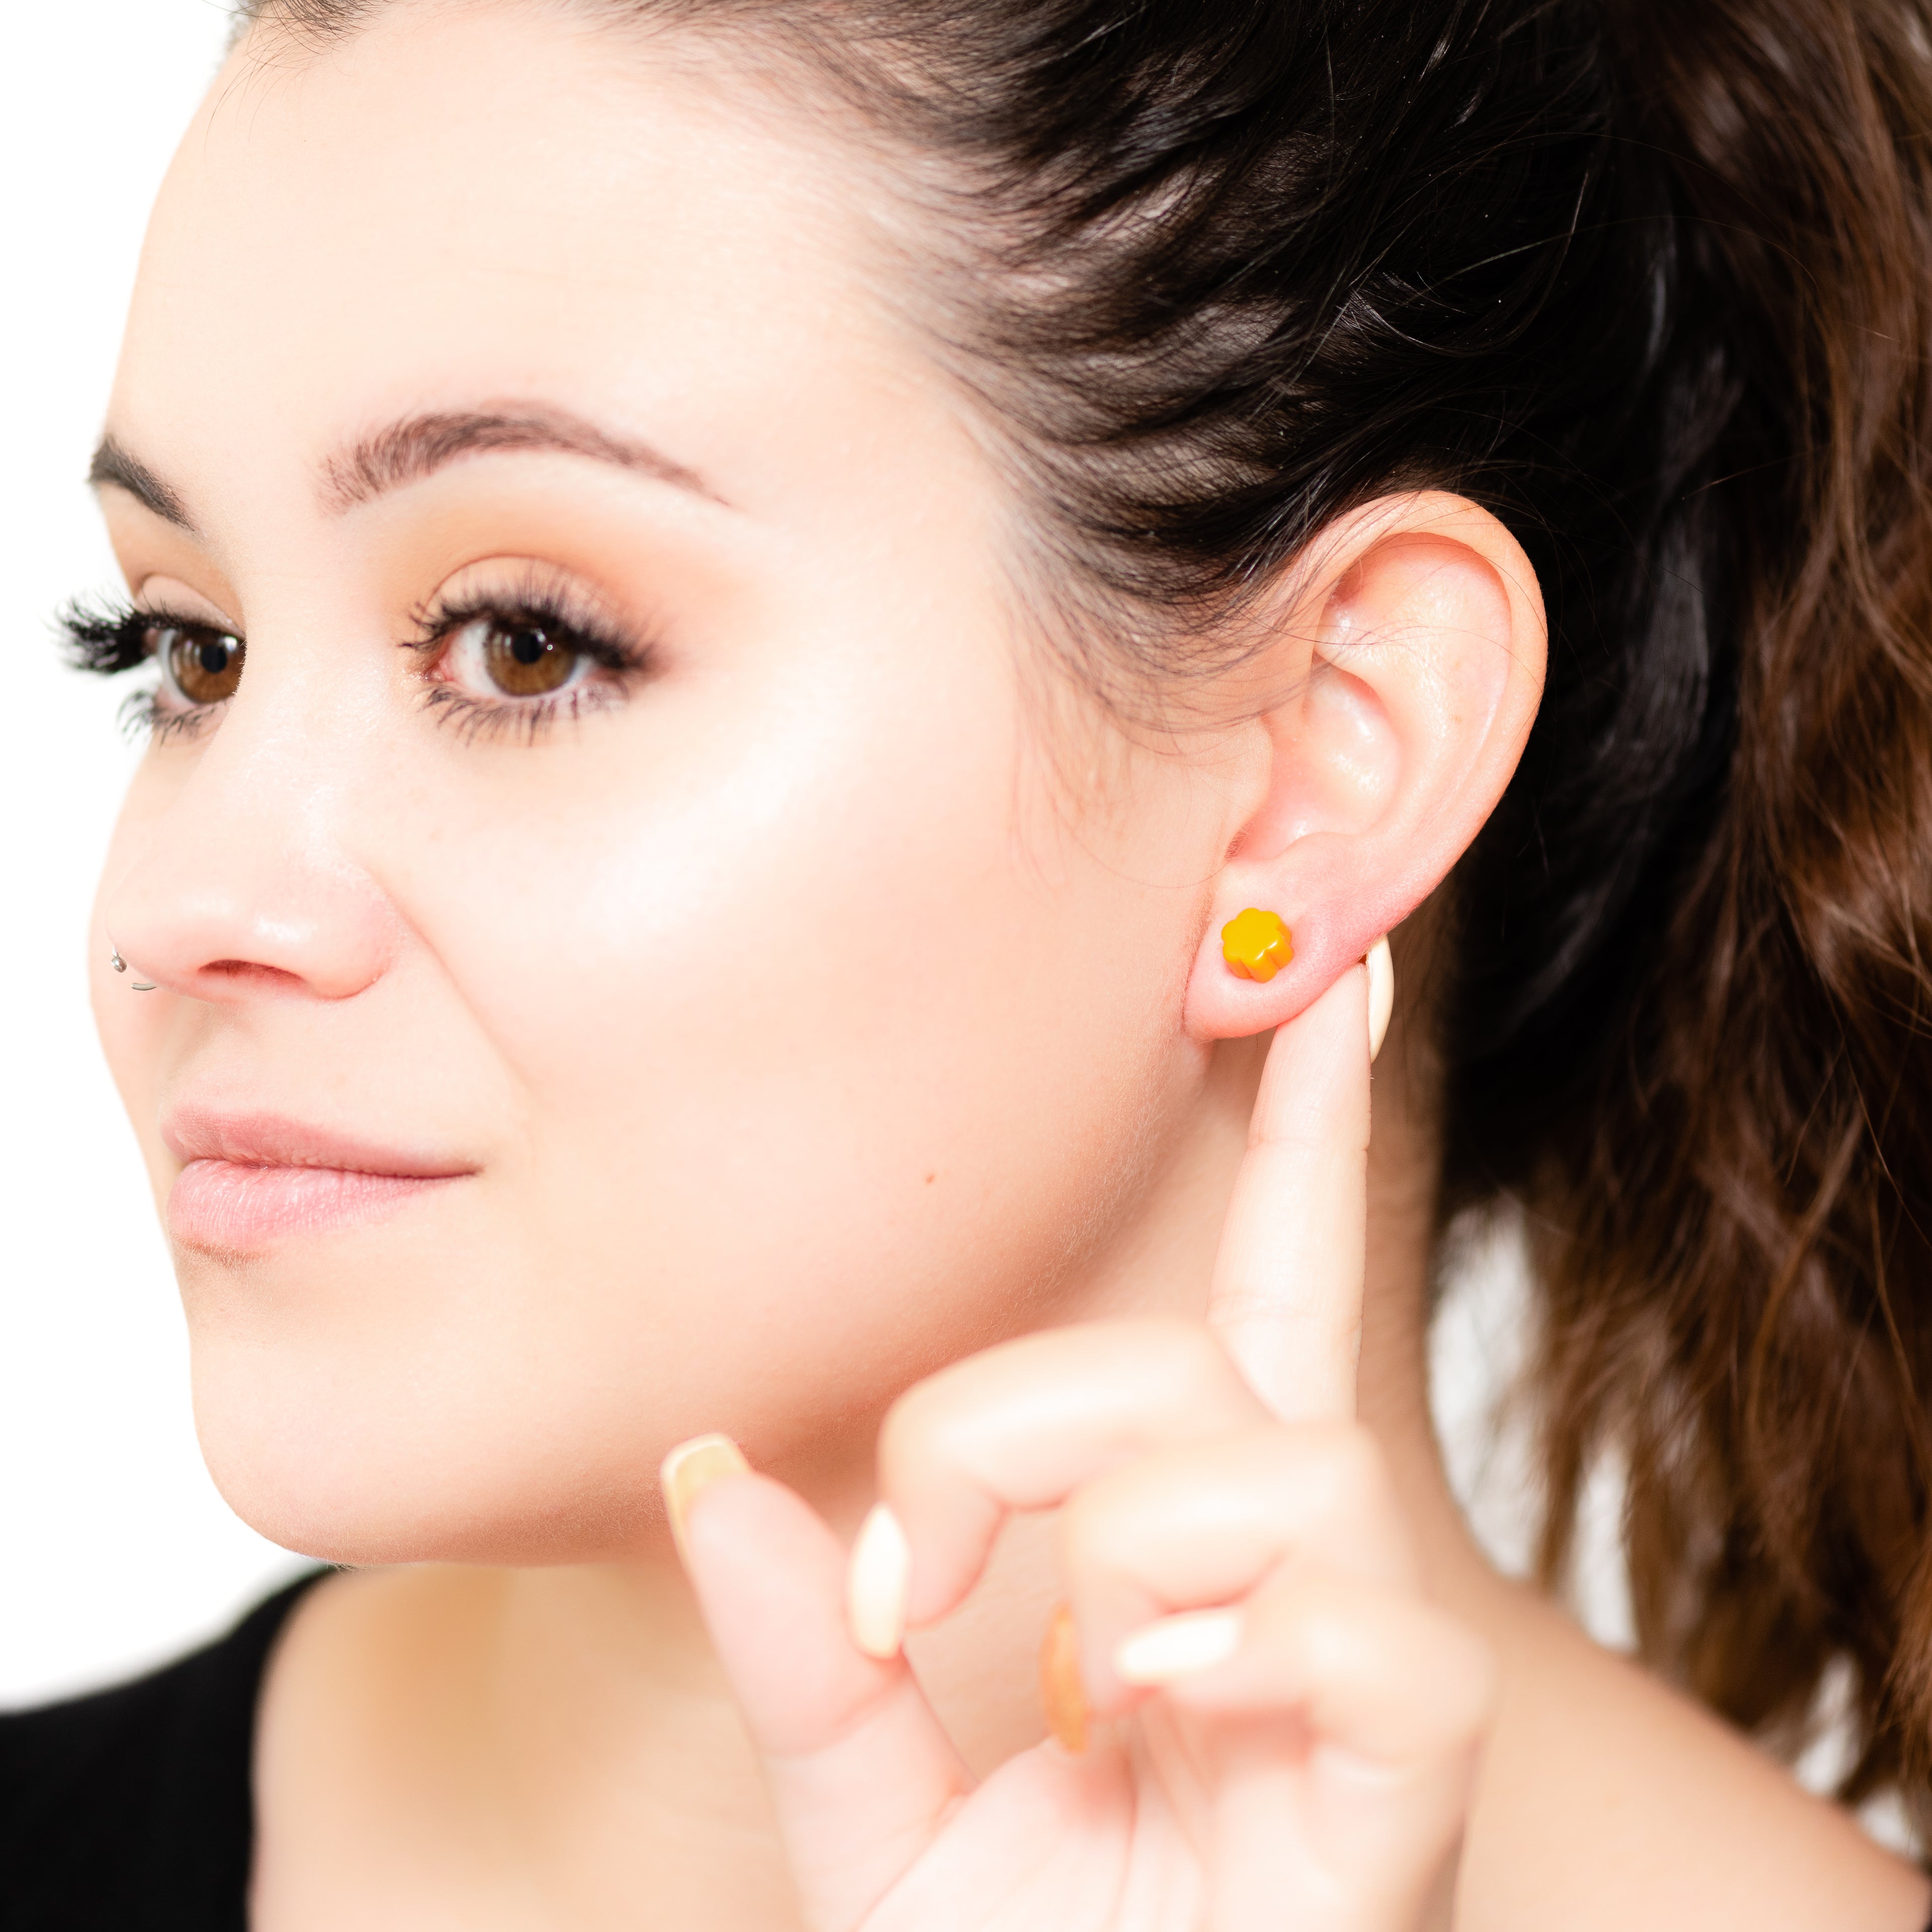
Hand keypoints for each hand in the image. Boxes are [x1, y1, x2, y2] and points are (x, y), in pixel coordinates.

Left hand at [662, 962, 1495, 1931]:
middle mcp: (1285, 1588)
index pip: (1261, 1300)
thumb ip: (802, 1657)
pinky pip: (1367, 1625)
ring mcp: (1354, 1681)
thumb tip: (713, 1478)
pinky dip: (1238, 1627)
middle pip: (1209, 1364)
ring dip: (1117, 1529)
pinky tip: (1156, 1686)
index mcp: (1180, 1564)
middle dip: (1029, 1420)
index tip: (1340, 969)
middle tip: (923, 1572)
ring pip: (1281, 1460)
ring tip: (1052, 1658)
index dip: (1304, 1133)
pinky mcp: (1404, 1787)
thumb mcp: (866, 1821)